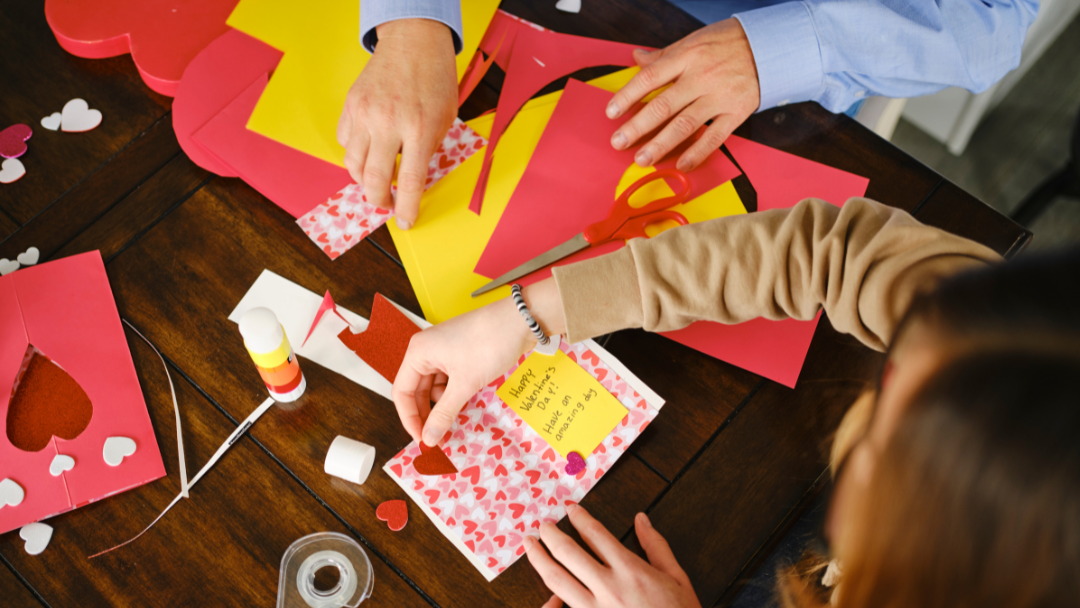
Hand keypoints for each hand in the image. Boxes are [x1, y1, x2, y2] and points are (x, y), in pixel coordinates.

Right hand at [337, 18, 457, 229]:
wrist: (413, 41)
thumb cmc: (434, 80)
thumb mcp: (444, 119)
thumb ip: (427, 150)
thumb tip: (412, 181)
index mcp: (419, 128)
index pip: (410, 181)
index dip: (406, 208)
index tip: (405, 221)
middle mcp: (388, 122)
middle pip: (373, 178)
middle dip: (379, 199)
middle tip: (386, 203)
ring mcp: (365, 113)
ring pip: (352, 164)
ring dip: (363, 179)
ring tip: (376, 178)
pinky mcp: (350, 105)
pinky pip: (345, 141)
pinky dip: (354, 153)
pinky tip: (368, 150)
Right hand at [392, 279, 565, 445]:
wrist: (520, 321)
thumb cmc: (488, 345)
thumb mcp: (464, 384)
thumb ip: (444, 413)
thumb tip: (429, 439)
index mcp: (418, 352)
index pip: (402, 392)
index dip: (410, 419)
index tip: (423, 440)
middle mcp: (426, 351)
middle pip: (417, 391)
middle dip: (426, 415)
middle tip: (438, 439)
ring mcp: (444, 352)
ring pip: (434, 387)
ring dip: (442, 407)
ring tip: (454, 425)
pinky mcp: (461, 354)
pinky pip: (450, 381)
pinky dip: (455, 396)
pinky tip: (465, 408)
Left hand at [526, 505, 701, 607]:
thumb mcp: (677, 578)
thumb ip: (657, 547)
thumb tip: (642, 519)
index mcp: (631, 569)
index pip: (596, 534)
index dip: (580, 518)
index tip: (571, 509)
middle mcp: (608, 586)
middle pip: (568, 552)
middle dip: (551, 534)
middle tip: (543, 525)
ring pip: (557, 579)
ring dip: (539, 559)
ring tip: (530, 545)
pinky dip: (549, 603)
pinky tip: (543, 595)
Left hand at [607, 18, 758, 172]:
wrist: (771, 46)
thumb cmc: (729, 42)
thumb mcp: (694, 40)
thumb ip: (664, 54)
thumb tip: (636, 58)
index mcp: (687, 57)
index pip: (650, 78)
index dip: (628, 96)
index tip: (611, 112)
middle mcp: (701, 77)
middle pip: (663, 106)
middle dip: (637, 127)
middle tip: (618, 142)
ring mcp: (719, 97)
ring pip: (685, 125)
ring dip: (660, 144)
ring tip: (642, 159)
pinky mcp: (736, 113)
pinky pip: (714, 137)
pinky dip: (697, 153)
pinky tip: (681, 165)